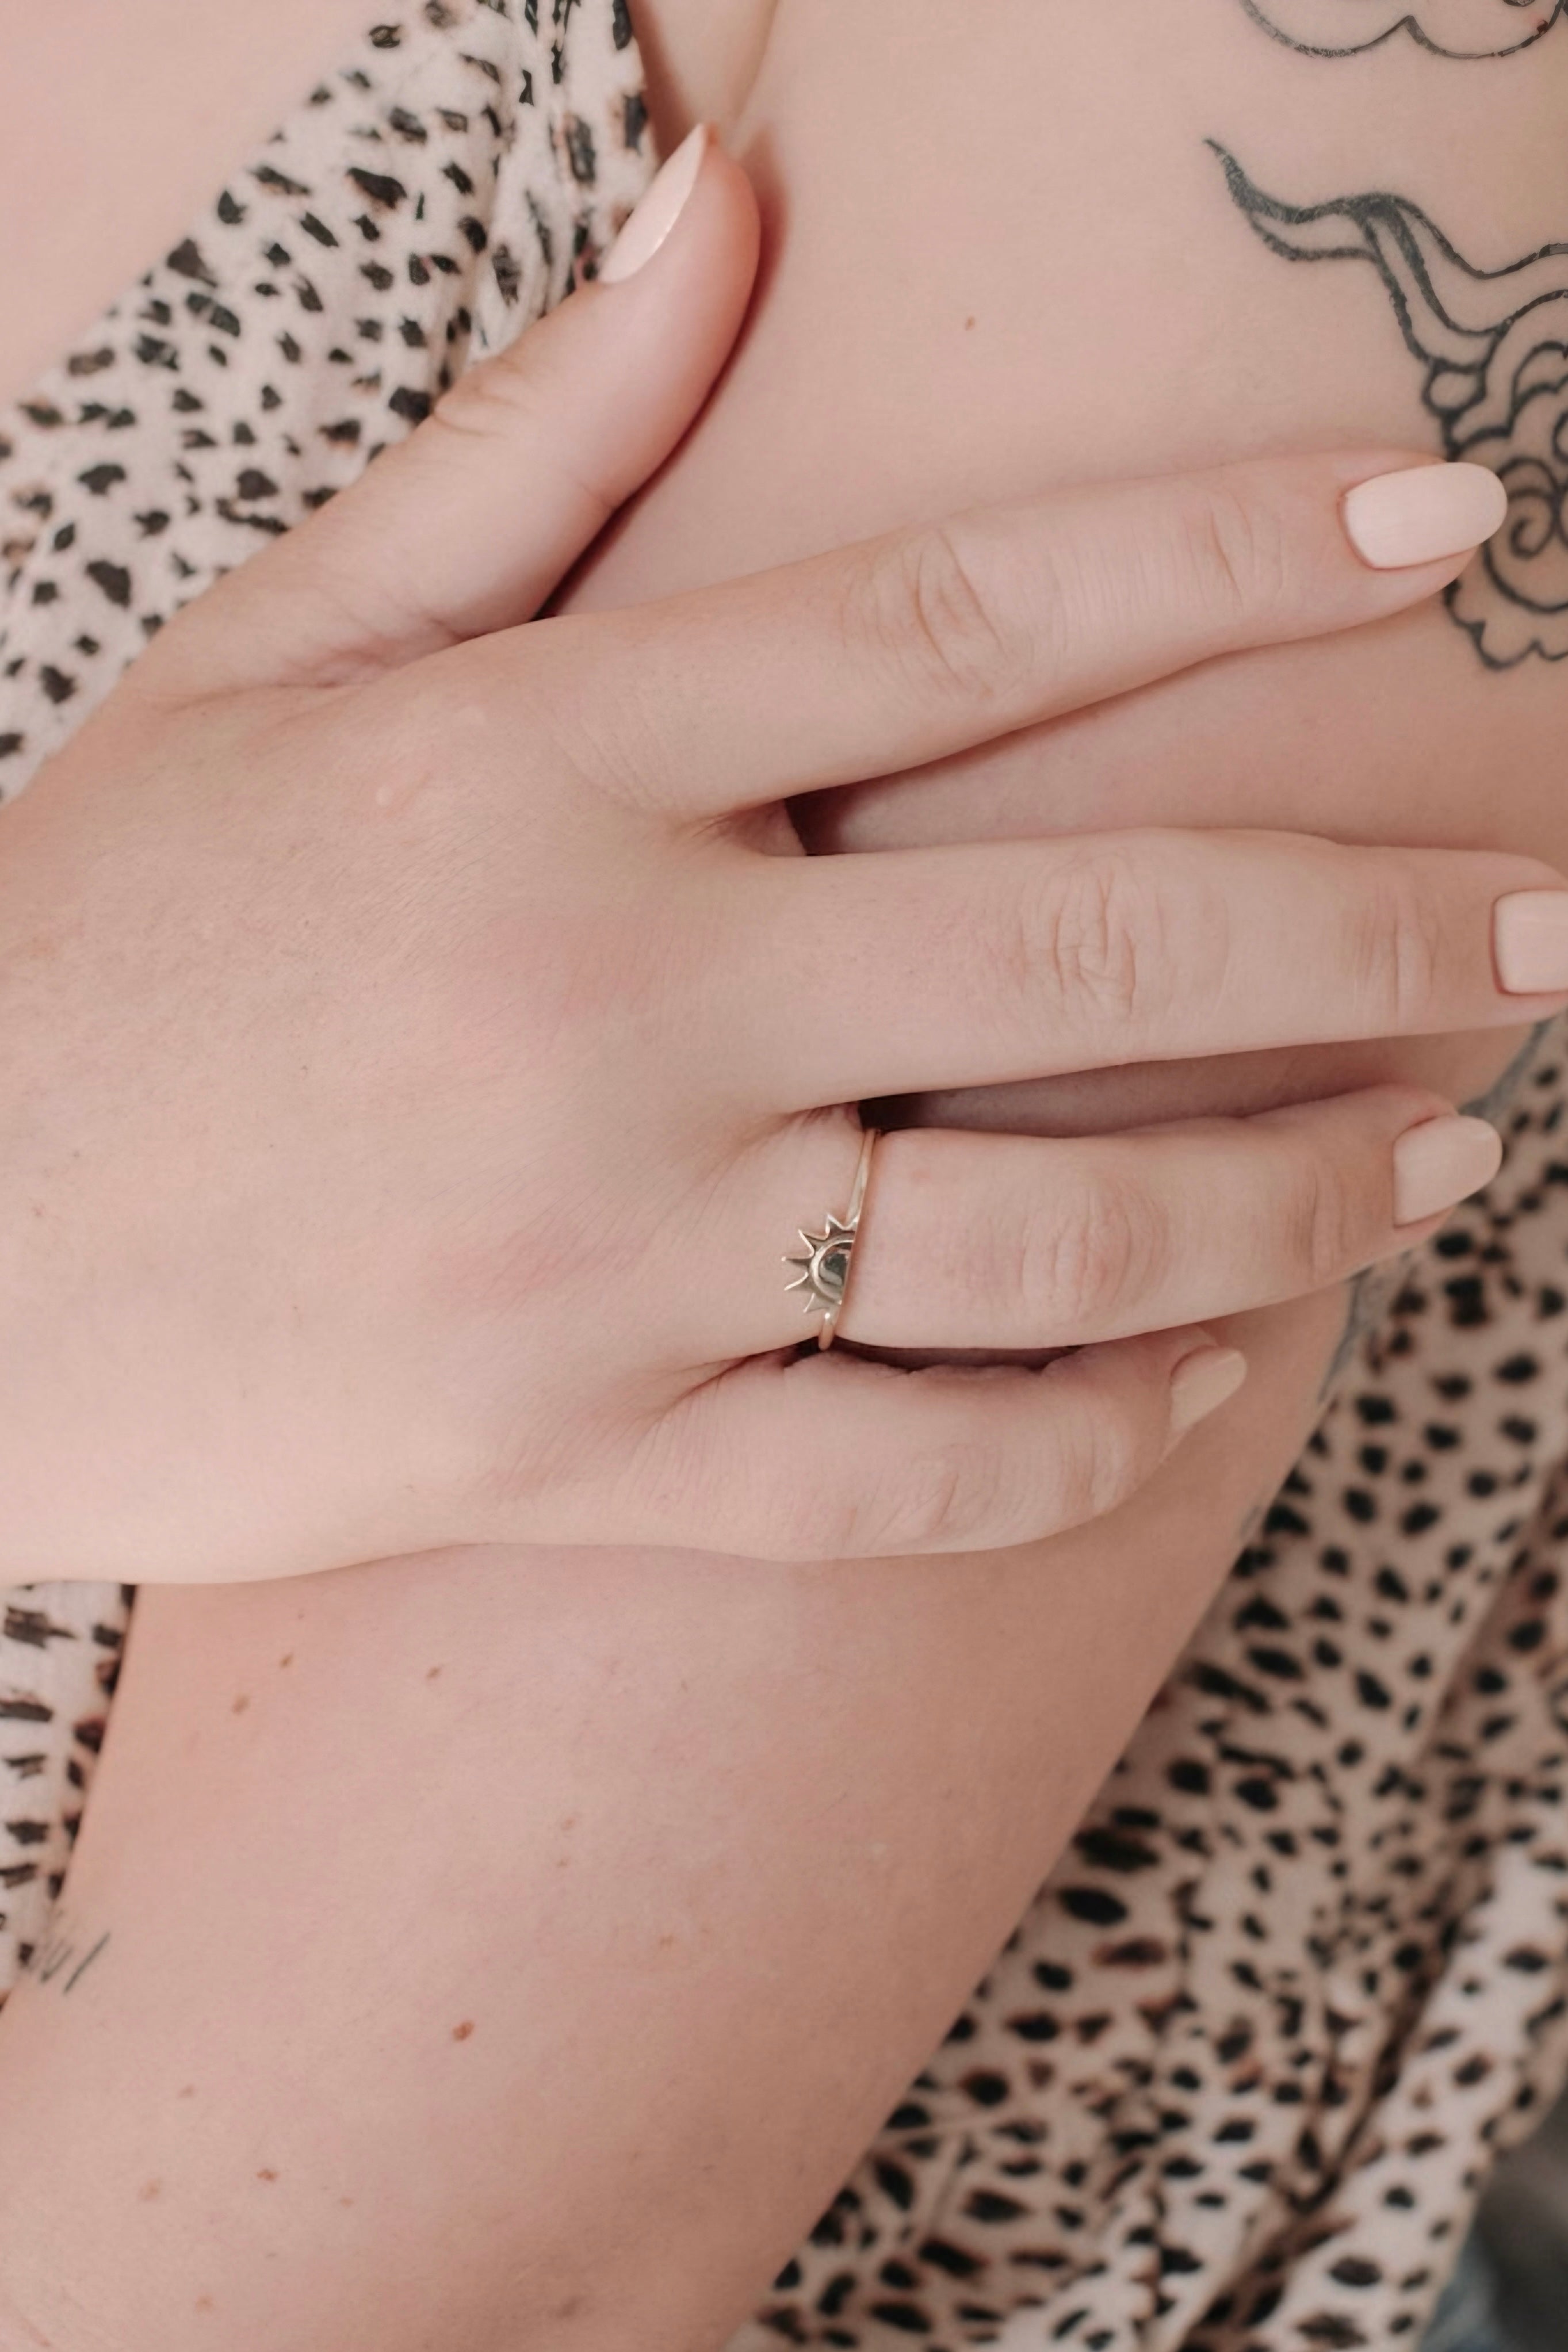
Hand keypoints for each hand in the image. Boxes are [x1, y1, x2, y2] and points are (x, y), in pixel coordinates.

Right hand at [0, 131, 1557, 1581]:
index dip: (1242, 547)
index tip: (1450, 514)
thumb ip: (528, 451)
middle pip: (1086, 943)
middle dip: (1376, 919)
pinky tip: (1203, 1383)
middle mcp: (603, 1000)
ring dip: (1291, 1198)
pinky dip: (1086, 1441)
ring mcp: (598, 1256)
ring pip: (1045, 1245)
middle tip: (1562, 919)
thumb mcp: (272, 660)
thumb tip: (730, 208)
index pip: (971, 613)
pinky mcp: (568, 1464)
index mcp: (540, 762)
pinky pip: (901, 1482)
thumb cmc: (97, 936)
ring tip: (1441, 1154)